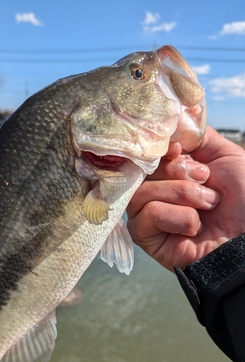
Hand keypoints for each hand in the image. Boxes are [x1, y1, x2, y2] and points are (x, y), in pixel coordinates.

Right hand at [127, 126, 244, 271]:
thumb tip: (173, 116)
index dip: (161, 147)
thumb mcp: (226, 156)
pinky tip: (194, 227)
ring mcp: (149, 215)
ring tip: (208, 207)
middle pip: (142, 170)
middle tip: (206, 182)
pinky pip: (145, 216)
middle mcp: (156, 191)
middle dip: (179, 173)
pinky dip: (176, 217)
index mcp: (171, 172)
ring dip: (182, 195)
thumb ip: (197, 136)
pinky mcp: (146, 238)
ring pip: (141, 192)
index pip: (147, 151)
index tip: (180, 150)